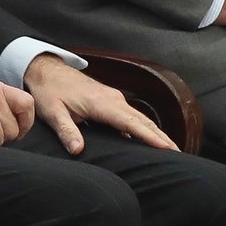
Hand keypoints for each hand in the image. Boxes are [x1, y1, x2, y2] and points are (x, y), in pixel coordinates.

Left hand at [23, 56, 176, 153]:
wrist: (46, 69)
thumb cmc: (49, 90)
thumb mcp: (53, 112)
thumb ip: (66, 130)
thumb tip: (78, 150)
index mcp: (102, 103)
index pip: (131, 123)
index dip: (150, 137)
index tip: (168, 148)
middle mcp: (113, 99)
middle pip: (143, 121)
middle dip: (162, 138)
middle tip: (179, 155)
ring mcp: (113, 99)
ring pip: (140, 118)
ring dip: (156, 133)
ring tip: (171, 149)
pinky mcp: (110, 101)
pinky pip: (132, 117)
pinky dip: (144, 128)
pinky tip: (150, 140)